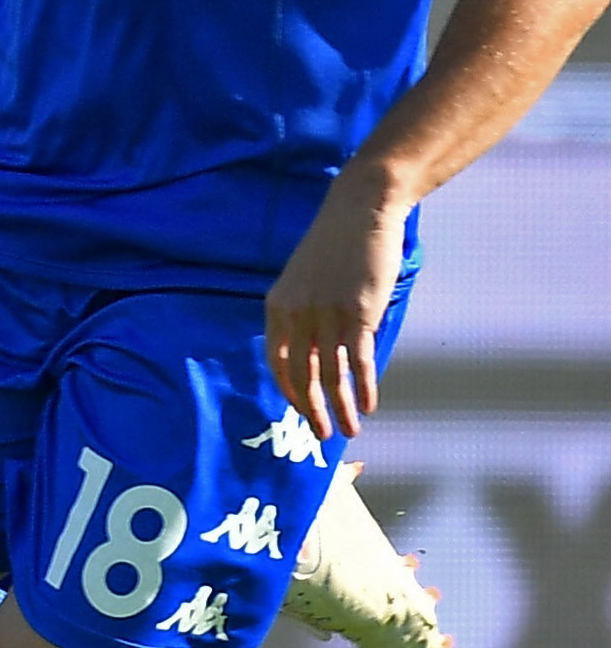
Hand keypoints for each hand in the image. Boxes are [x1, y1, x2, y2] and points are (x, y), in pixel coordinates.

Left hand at [267, 166, 404, 438]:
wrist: (360, 212)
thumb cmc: (335, 246)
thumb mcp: (305, 279)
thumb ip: (303, 312)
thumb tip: (316, 349)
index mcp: (277, 306)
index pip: (277, 361)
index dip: (289, 390)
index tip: (301, 410)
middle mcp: (297, 313)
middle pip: (301, 374)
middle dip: (311, 410)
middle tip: (322, 436)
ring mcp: (327, 314)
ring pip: (331, 374)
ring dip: (340, 407)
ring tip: (349, 432)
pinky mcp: (358, 313)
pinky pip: (358, 360)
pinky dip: (363, 387)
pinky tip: (368, 406)